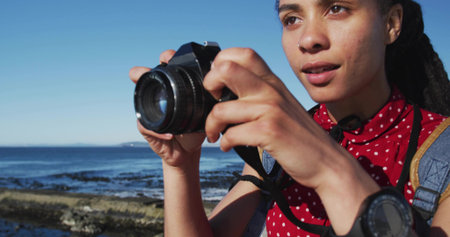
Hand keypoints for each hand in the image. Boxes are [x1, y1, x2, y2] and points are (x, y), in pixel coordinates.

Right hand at [129, 50, 204, 167]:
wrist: (189, 151)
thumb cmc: (197, 127)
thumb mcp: (206, 112)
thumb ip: (209, 100)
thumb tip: (220, 88)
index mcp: (172, 88)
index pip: (166, 67)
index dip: (165, 58)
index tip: (168, 56)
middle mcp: (158, 96)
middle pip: (145, 76)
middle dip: (145, 70)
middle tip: (150, 69)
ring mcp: (149, 110)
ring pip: (139, 97)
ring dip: (142, 92)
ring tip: (143, 86)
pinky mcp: (146, 128)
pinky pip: (146, 126)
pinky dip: (158, 131)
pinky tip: (170, 134)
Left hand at [203, 48, 350, 187]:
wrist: (327, 162)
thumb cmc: (300, 137)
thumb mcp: (283, 106)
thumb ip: (262, 94)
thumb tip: (228, 92)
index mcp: (273, 82)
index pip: (243, 54)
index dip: (221, 63)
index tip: (218, 85)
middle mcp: (271, 91)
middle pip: (226, 69)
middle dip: (209, 84)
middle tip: (211, 101)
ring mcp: (271, 110)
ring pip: (221, 109)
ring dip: (211, 125)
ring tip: (215, 134)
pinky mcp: (270, 132)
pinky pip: (232, 134)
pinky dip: (225, 143)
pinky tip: (228, 146)